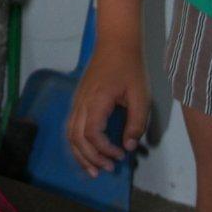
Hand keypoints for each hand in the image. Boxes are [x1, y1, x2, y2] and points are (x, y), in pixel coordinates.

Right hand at [66, 38, 149, 176]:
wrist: (116, 42)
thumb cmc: (130, 67)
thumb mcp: (141, 95)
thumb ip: (136, 123)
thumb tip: (129, 145)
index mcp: (96, 100)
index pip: (91, 133)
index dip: (104, 150)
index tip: (120, 154)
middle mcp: (82, 102)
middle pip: (76, 137)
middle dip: (90, 158)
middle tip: (108, 169)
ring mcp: (77, 100)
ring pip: (70, 133)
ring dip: (80, 154)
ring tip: (93, 169)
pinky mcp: (79, 99)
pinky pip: (71, 125)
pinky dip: (77, 142)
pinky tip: (87, 151)